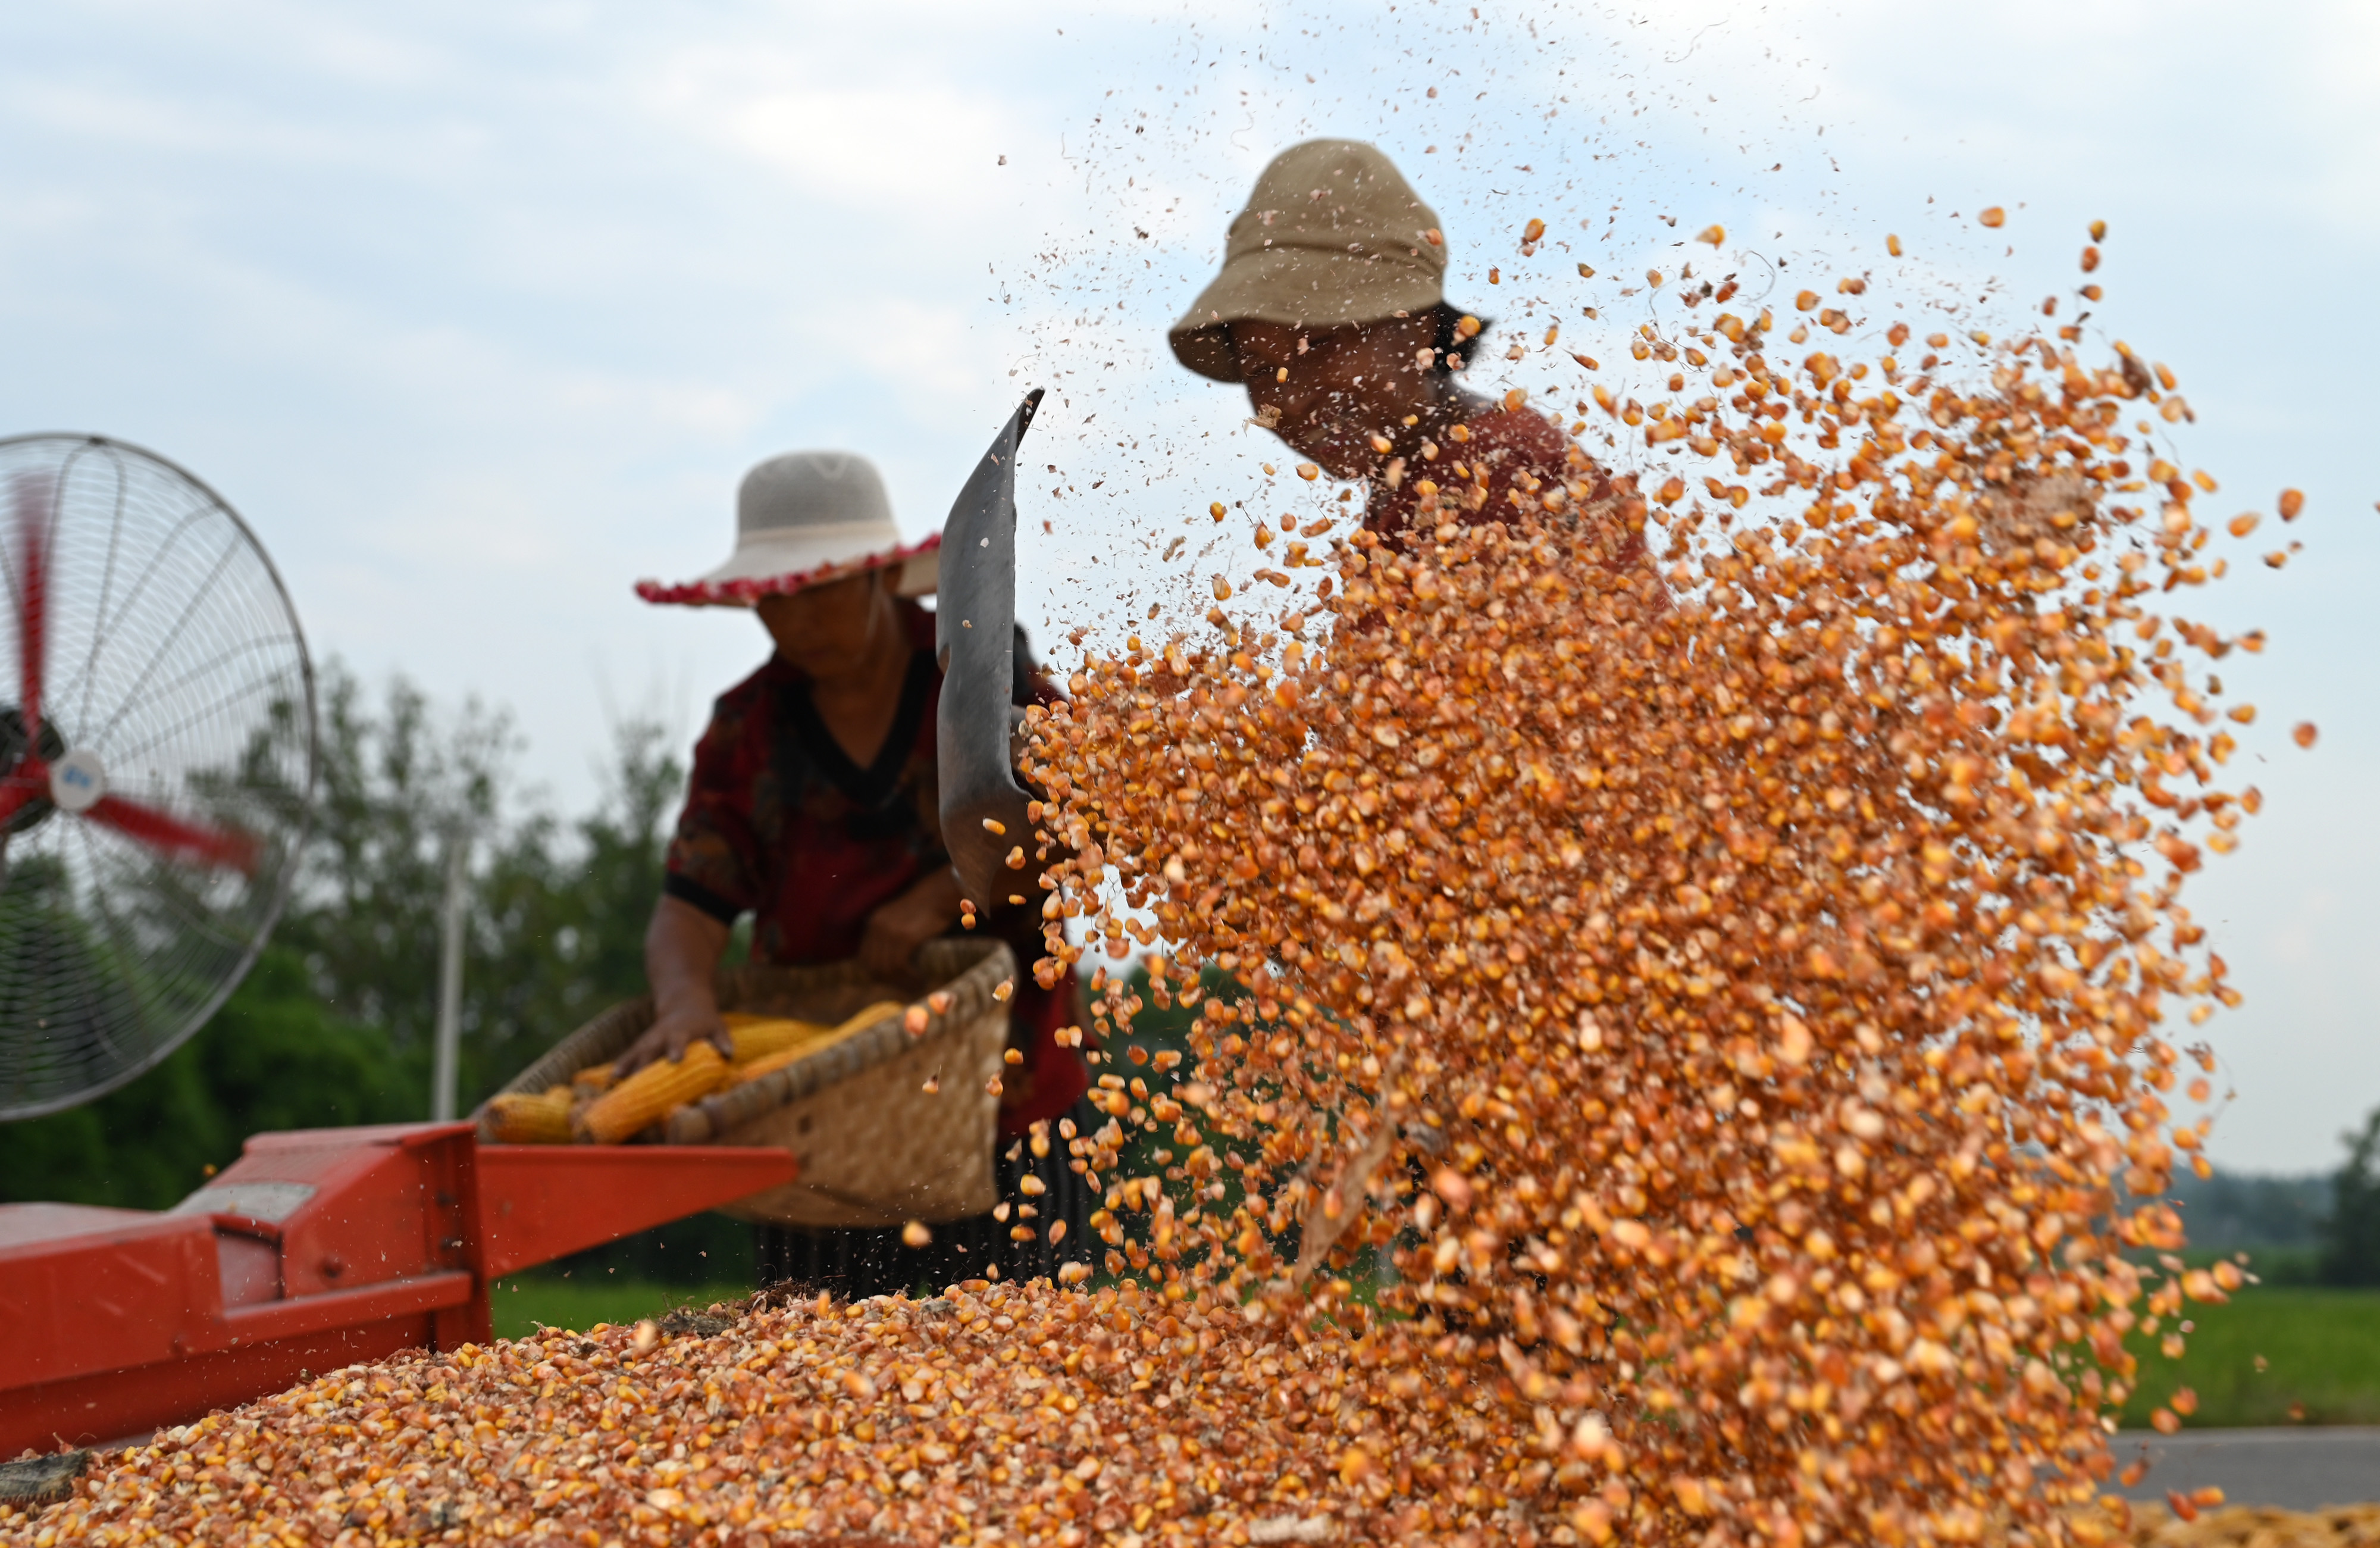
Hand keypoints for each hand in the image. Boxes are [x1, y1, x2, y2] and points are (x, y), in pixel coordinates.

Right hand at [615, 1005, 731, 1077]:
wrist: (684, 1002)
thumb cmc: (704, 1020)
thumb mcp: (717, 1026)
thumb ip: (722, 1040)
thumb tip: (729, 1054)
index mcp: (681, 1031)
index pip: (679, 1040)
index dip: (676, 1048)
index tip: (675, 1060)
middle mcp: (661, 1036)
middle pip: (651, 1050)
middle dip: (645, 1066)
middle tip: (639, 1085)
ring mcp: (650, 1040)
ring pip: (636, 1054)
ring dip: (628, 1068)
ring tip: (617, 1084)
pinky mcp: (642, 1045)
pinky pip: (630, 1056)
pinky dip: (622, 1067)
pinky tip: (613, 1081)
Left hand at [859, 869, 962, 979]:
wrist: (940, 894)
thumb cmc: (926, 907)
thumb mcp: (899, 919)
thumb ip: (890, 935)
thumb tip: (889, 963)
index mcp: (873, 923)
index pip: (865, 958)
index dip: (877, 974)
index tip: (893, 982)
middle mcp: (876, 927)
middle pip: (873, 966)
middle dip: (889, 981)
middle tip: (905, 988)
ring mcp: (889, 932)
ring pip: (887, 968)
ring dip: (901, 982)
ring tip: (916, 985)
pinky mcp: (904, 937)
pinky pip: (899, 965)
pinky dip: (909, 977)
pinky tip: (919, 979)